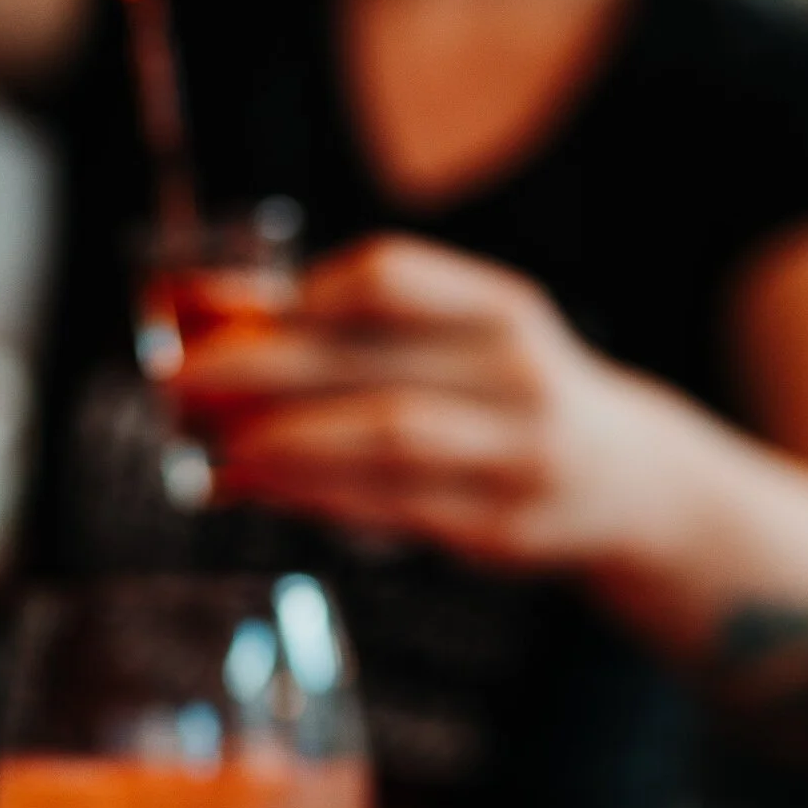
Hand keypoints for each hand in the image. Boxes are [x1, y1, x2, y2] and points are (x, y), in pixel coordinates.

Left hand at [173, 234, 677, 568]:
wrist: (630, 479)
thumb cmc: (504, 392)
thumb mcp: (462, 336)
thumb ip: (360, 328)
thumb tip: (219, 317)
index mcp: (501, 309)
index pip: (389, 279)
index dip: (297, 295)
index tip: (220, 313)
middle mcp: (517, 375)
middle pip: (366, 365)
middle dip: (255, 371)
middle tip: (178, 380)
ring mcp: (517, 455)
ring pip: (380, 442)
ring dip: (280, 442)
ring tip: (209, 444)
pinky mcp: (501, 528)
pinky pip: (391, 508)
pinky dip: (312, 495)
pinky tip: (257, 485)